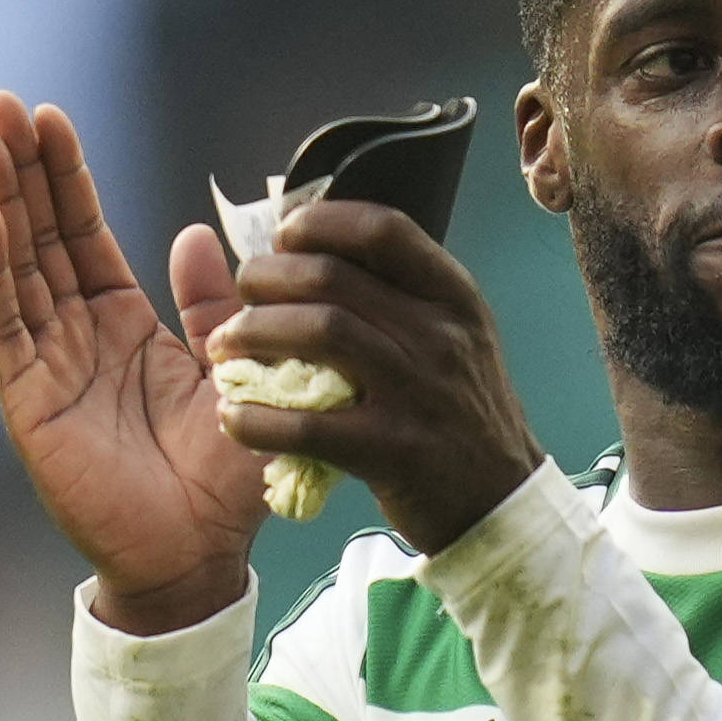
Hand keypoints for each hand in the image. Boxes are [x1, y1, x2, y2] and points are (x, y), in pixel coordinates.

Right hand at [0, 92, 262, 634]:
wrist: (198, 556)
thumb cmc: (218, 476)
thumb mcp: (234, 369)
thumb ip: (214, 305)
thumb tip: (194, 236)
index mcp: (121, 326)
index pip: (82, 235)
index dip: (66, 176)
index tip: (51, 115)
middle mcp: (74, 339)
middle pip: (38, 237)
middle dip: (21, 170)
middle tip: (0, 102)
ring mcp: (45, 368)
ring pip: (13, 270)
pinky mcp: (29, 403)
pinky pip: (4, 328)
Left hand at [212, 198, 544, 551]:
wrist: (499, 498)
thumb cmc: (459, 411)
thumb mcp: (454, 336)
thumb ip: (400, 294)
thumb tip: (322, 251)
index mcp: (453, 296)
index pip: (382, 230)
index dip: (320, 222)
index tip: (283, 236)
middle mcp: (440, 335)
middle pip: (333, 277)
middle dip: (268, 278)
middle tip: (241, 293)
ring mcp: (418, 393)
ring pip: (320, 332)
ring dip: (254, 333)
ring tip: (222, 346)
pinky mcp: (393, 452)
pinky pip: (309, 426)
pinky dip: (259, 419)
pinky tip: (233, 418)